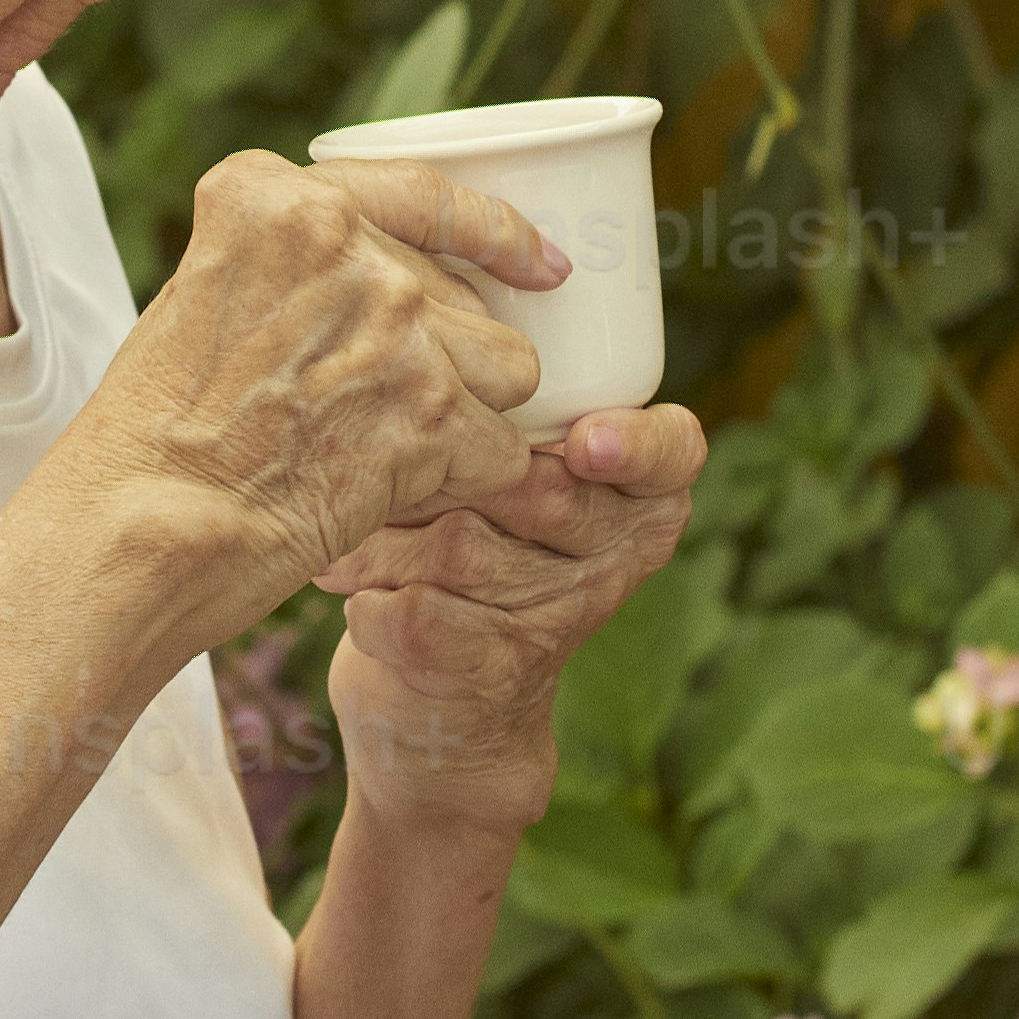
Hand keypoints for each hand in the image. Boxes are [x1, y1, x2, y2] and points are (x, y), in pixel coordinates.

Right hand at [67, 146, 574, 613]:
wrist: (140, 528)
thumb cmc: (157, 436)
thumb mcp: (207, 297)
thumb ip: (303, 266)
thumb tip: (415, 281)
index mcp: (273, 197)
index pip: (426, 190)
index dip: (495, 232)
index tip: (540, 262)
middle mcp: (340, 239)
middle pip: (466, 297)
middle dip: (443, 361)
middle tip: (362, 420)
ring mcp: (393, 319)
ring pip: (508, 367)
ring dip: (466, 418)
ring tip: (382, 456)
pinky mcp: (430, 409)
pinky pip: (504, 449)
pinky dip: (464, 486)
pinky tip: (391, 498)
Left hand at [329, 392, 707, 846]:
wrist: (445, 704)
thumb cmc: (463, 541)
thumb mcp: (502, 468)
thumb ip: (499, 406)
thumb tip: (427, 315)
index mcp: (637, 494)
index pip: (673, 452)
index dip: (634, 444)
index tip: (583, 443)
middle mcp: (615, 555)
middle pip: (541, 489)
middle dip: (437, 466)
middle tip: (370, 446)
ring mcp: (558, 620)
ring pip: (462, 546)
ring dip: (382, 529)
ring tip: (344, 517)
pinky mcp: (490, 673)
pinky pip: (413, 608)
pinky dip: (363, 589)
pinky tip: (347, 583)